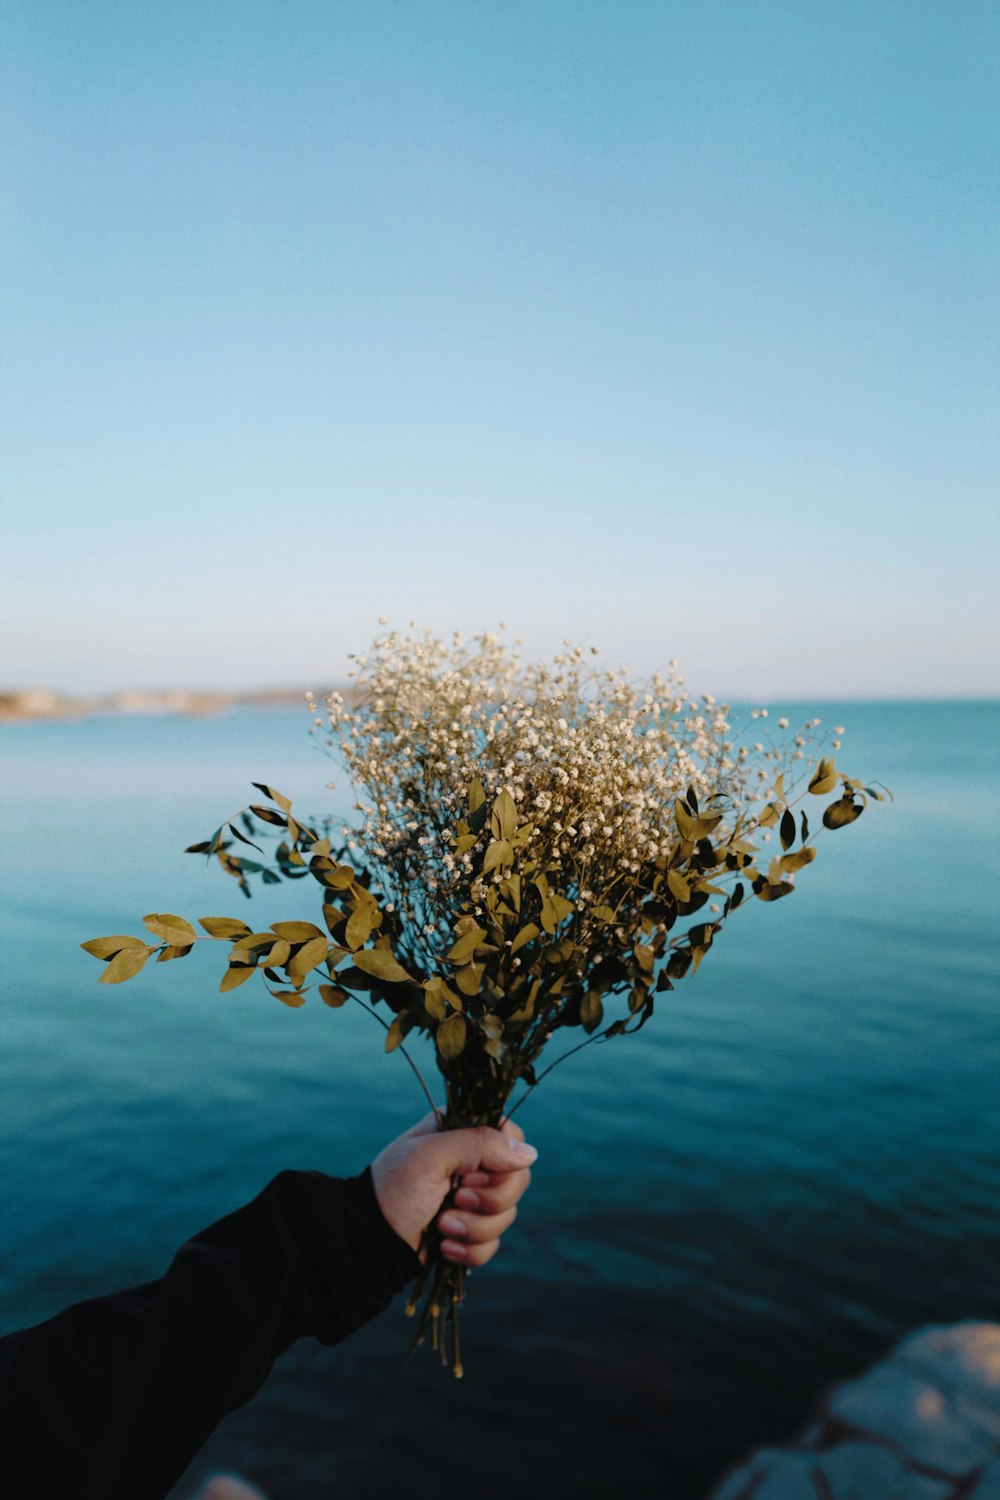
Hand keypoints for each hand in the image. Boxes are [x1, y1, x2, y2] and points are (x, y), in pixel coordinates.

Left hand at [371, 1113, 536, 1267]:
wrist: (369, 1241)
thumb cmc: (394, 1189)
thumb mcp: (431, 1157)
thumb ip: (479, 1145)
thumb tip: (530, 1154)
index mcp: (462, 1132)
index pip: (512, 1138)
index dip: (502, 1160)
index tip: (472, 1171)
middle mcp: (472, 1162)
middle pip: (517, 1180)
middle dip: (489, 1200)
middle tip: (455, 1198)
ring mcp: (472, 1198)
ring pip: (507, 1215)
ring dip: (474, 1228)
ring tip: (441, 1227)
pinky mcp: (469, 1231)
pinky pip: (493, 1243)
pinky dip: (470, 1250)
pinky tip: (444, 1247)